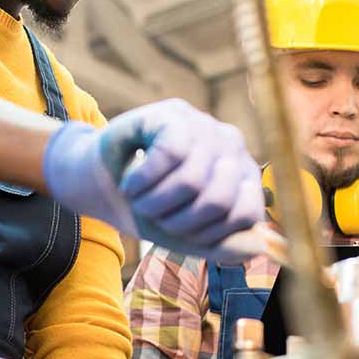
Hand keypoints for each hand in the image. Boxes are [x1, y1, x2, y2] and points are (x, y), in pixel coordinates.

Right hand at [42, 99, 264, 261]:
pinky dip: (141, 181)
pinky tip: (130, 182)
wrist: (102, 183)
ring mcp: (206, 126)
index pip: (247, 215)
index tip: (179, 233)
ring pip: (190, 180)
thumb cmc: (150, 208)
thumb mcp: (187, 235)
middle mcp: (233, 147)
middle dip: (176, 222)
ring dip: (153, 203)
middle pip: (216, 200)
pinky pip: (168, 155)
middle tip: (152, 215)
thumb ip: (223, 245)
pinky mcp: (175, 113)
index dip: (208, 235)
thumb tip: (257, 246)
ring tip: (138, 200)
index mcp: (245, 178)